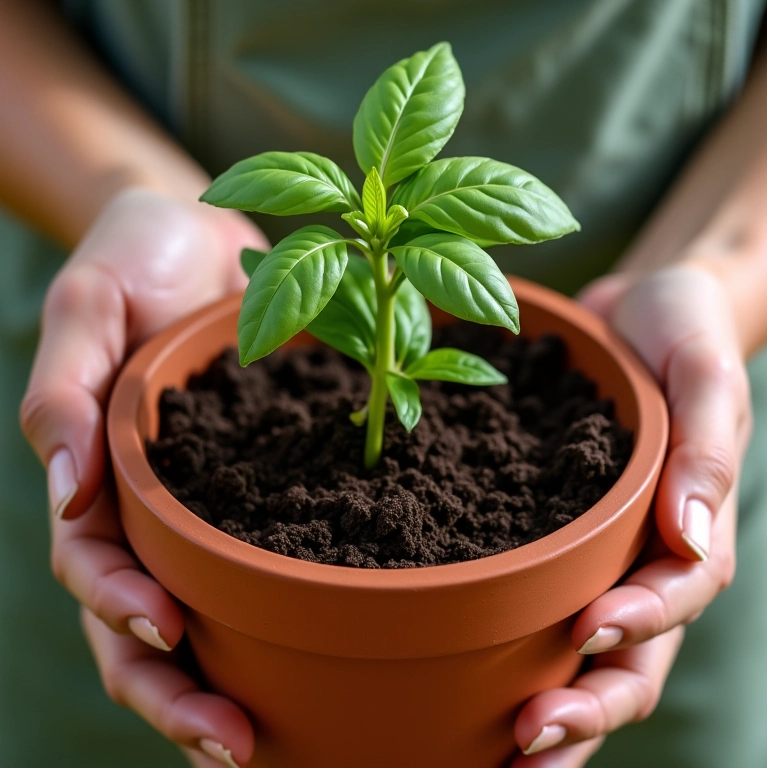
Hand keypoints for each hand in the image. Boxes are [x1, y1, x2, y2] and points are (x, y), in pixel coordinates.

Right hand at [20, 187, 267, 767]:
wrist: (203, 232)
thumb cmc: (135, 257)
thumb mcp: (91, 302)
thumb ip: (65, 392)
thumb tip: (62, 496)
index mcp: (104, 478)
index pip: (100, 572)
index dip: (124, 615)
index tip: (169, 638)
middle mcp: (155, 508)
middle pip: (151, 623)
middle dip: (179, 691)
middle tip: (232, 745)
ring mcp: (212, 502)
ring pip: (211, 612)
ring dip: (231, 680)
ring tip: (270, 741)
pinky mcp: (269, 480)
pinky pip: (273, 553)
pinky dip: (288, 610)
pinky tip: (331, 653)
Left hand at [510, 264, 751, 765]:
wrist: (636, 308)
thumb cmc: (682, 334)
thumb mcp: (705, 375)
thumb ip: (707, 452)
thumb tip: (690, 539)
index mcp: (688, 525)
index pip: (672, 598)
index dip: (636, 627)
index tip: (585, 636)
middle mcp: (641, 554)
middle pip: (626, 655)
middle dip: (586, 706)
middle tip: (527, 744)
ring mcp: (596, 551)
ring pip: (578, 650)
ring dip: (551, 705)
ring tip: (500, 754)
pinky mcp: (550, 531)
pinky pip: (532, 593)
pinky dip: (510, 644)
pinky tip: (461, 676)